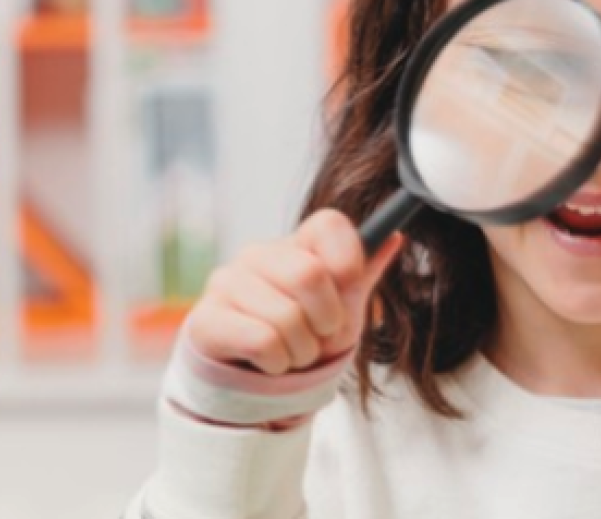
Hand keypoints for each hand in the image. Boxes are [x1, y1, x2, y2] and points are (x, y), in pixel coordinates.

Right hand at [187, 209, 402, 375]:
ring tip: (293, 350)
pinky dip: (278, 363)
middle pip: (309, 274)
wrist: (259, 376)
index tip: (348, 286)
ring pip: (286, 318)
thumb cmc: (306, 332)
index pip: (330, 224)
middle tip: (320, 334)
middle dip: (326, 320)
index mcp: (297, 244)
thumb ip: (365, 272)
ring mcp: (227, 283)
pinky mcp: (206, 318)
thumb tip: (395, 237)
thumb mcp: (343, 305)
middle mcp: (258, 254)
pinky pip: (262, 342)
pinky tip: (270, 360)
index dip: (349, 259)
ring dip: (302, 350)